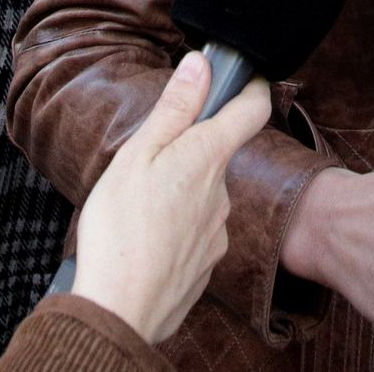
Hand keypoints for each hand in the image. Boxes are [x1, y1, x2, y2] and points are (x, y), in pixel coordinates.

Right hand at [70, 51, 270, 344]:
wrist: (121, 309)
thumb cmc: (121, 228)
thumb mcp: (137, 156)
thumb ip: (174, 110)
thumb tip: (201, 63)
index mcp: (208, 156)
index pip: (252, 109)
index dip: (252, 88)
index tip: (244, 78)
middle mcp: (224, 191)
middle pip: (216, 156)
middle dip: (189, 154)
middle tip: (148, 165)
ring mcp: (218, 230)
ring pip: (203, 197)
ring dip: (179, 196)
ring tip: (137, 211)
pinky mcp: (207, 262)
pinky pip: (194, 234)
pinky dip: (174, 231)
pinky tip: (146, 242)